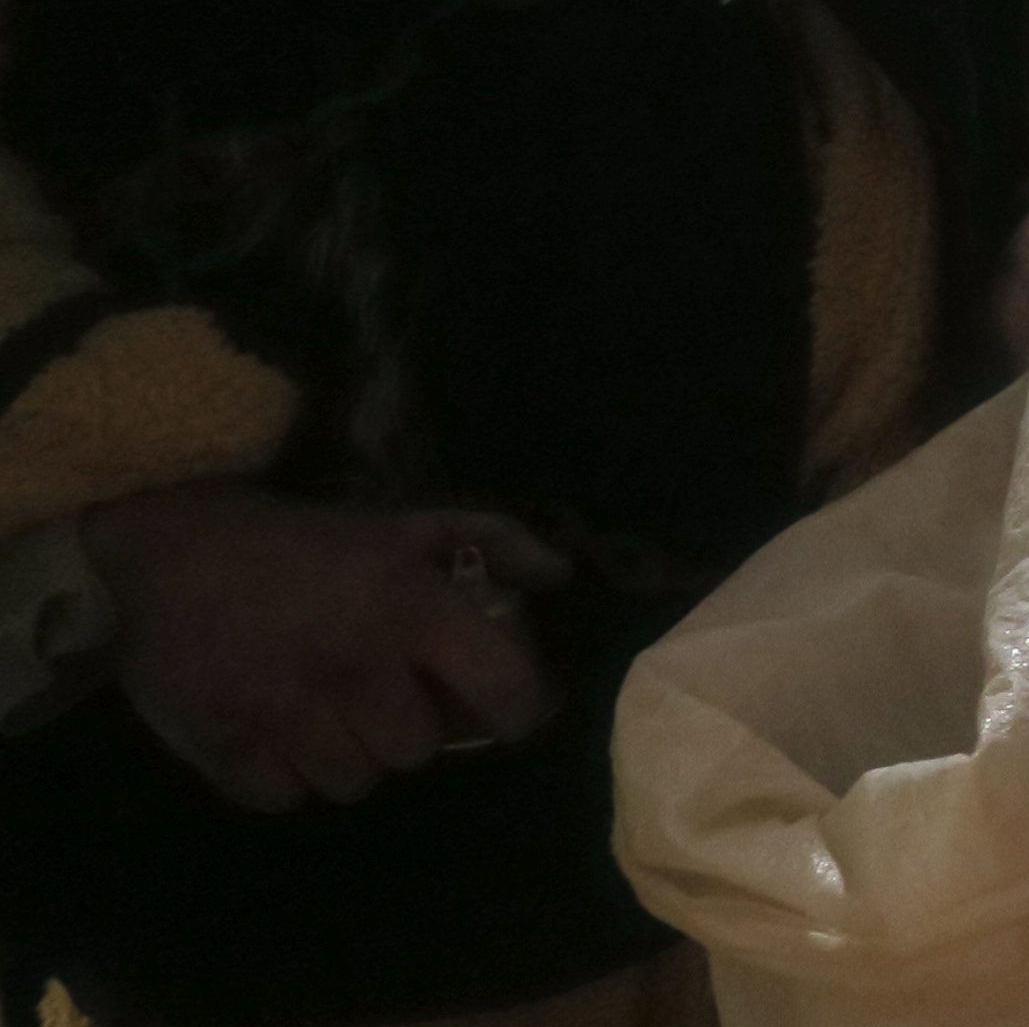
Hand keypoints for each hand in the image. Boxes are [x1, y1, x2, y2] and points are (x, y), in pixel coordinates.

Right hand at [79, 482, 568, 810]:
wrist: (173, 550)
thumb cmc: (304, 543)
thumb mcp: (405, 523)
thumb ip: (495, 540)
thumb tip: (561, 575)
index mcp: (412, 610)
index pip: (504, 691)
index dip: (517, 711)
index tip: (503, 712)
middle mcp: (358, 669)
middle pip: (419, 750)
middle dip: (408, 727)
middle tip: (381, 697)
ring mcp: (290, 714)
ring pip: (355, 783)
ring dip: (349, 755)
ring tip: (327, 714)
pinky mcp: (227, 747)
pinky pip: (286, 798)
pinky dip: (287, 776)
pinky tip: (278, 732)